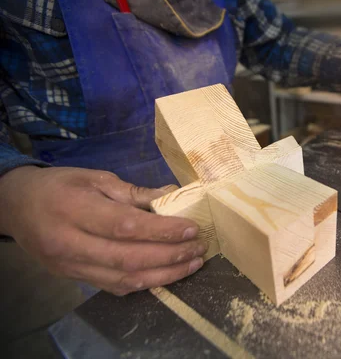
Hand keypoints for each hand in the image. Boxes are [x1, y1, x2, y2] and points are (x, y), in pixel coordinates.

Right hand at [0, 166, 205, 295]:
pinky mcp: (74, 279)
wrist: (16, 207)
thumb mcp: (95, 178)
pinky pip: (115, 287)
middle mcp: (70, 244)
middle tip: (199, 248)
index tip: (191, 229)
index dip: (163, 231)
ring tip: (192, 263)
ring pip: (124, 279)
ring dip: (164, 274)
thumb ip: (133, 192)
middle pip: (129, 258)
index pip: (126, 226)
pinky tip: (167, 274)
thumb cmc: (59, 186)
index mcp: (74, 210)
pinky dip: (145, 282)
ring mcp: (71, 266)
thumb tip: (172, 194)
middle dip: (171, 256)